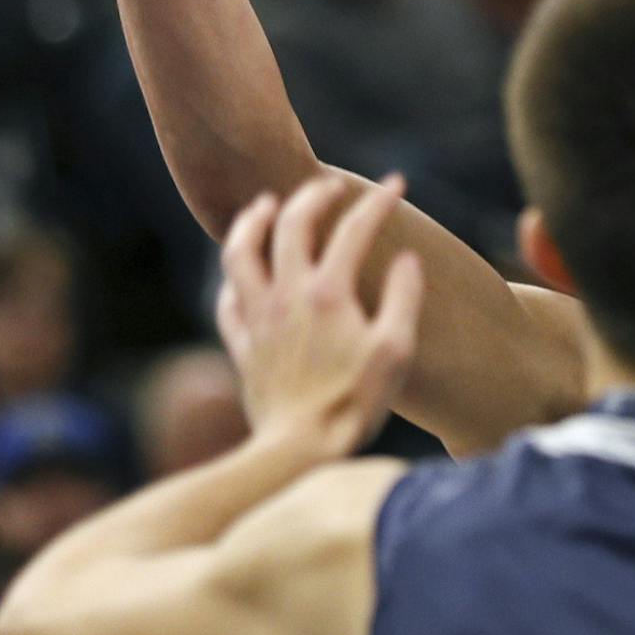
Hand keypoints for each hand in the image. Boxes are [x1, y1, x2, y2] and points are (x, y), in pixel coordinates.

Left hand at [215, 176, 424, 458]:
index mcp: (329, 293)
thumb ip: (404, 298)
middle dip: (312, 194)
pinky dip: (236, 278)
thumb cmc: (354, 404)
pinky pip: (228, 300)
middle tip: (330, 186)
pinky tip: (246, 274)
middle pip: (290, 223)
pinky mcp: (242, 346)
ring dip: (252, 220)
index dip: (378, 201)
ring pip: (240, 252)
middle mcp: (287, 295)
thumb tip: (407, 259)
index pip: (354, 229)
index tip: (396, 184)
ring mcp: (258, 319)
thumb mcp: (396, 352)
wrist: (297, 451)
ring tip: (266, 203)